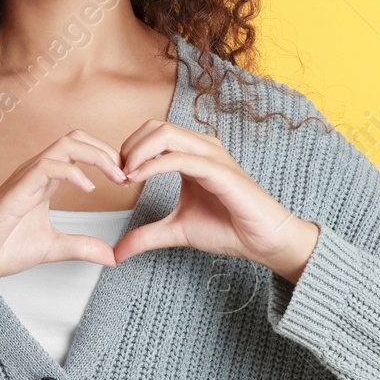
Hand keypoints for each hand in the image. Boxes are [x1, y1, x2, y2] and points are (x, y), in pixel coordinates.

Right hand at [0, 130, 131, 291]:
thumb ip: (80, 247)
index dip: (106, 159)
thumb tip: (112, 256)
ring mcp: (24, 177)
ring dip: (96, 156)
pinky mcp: (16, 190)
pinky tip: (88, 190)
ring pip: (65, 144)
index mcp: (43, 181)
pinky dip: (73, 173)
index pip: (78, 151)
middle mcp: (35, 172)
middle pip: (76, 138)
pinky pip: (47, 166)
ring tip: (116, 177)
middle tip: (127, 175)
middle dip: (107, 151)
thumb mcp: (50, 248)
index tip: (126, 180)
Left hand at [111, 120, 320, 279]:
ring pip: (166, 134)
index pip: (153, 133)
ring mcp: (212, 156)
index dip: (128, 150)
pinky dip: (154, 165)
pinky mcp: (220, 170)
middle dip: (129, 147)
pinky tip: (138, 179)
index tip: (116, 177)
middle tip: (117, 174)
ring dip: (138, 152)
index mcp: (192, 154)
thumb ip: (146, 236)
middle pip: (156, 126)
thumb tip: (116, 252)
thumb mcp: (176, 231)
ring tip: (126, 176)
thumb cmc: (228, 229)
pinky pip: (181, 158)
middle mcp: (202, 148)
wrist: (263, 241)